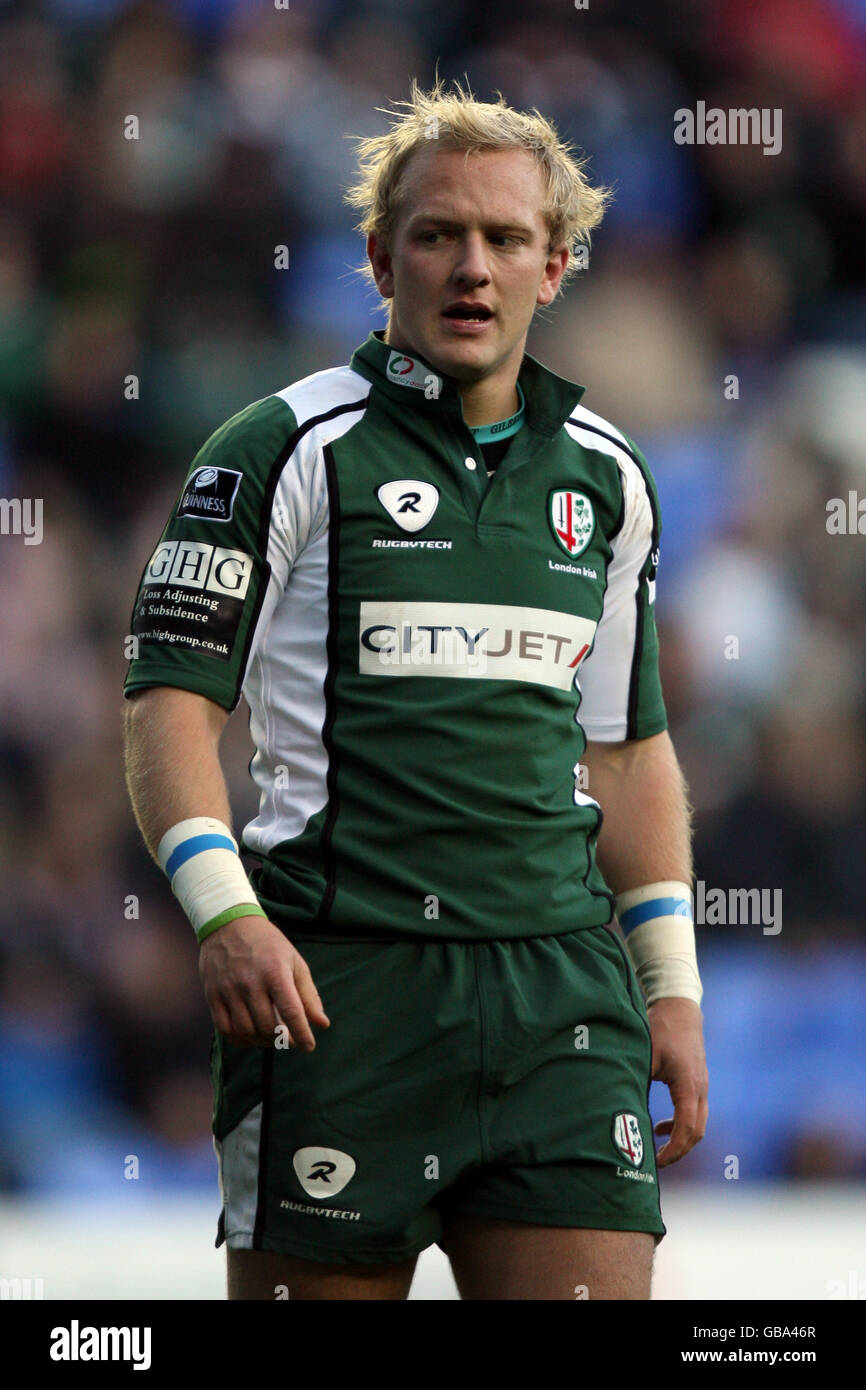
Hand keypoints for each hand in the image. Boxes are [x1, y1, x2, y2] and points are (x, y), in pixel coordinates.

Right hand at [199, 915, 329, 1049]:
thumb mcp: (294, 962)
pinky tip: (251, 1036)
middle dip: (282, 1039)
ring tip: (271, 1037)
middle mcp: (251, 982)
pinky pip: (225, 1029)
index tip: (309, 1046)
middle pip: (268, 1026)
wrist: (229, 924)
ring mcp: (229, 989)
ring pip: (246, 1031)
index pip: (291, 1012)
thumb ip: (308, 994)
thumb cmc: (268, 944)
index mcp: (275, 972)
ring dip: (262, 1041)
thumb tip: (322, 1024)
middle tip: (288, 1038)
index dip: (302, 1034)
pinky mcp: (213, 995)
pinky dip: (240, 1039)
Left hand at [647, 996, 707, 1166]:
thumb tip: (620, 1111)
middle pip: (697, 1132)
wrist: (678, 1008)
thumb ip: (637, 1083)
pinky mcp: (697, 1083)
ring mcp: (702, 1086)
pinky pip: (695, 1113)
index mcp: (688, 1085)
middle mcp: (700, 1089)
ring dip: (680, 1139)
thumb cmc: (660, 1029)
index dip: (673, 1150)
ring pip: (698, 1125)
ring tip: (657, 1148)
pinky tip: (660, 1127)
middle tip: (656, 1163)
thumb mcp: (645, 1056)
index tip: (656, 1162)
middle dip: (678, 1152)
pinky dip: (680, 1126)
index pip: (686, 1128)